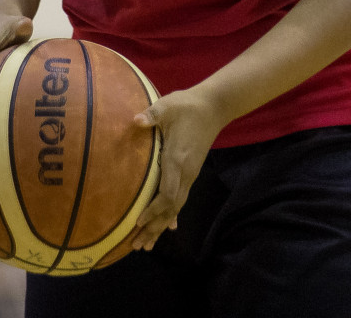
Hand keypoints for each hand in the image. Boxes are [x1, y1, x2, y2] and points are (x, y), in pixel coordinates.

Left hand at [129, 86, 227, 250]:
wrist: (213, 107)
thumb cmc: (187, 106)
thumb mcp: (168, 106)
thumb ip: (152, 114)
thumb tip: (136, 120)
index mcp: (177, 160)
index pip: (167, 193)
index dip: (154, 209)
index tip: (138, 221)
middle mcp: (185, 173)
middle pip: (170, 208)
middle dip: (153, 227)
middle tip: (137, 245)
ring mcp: (190, 175)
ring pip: (175, 207)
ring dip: (160, 225)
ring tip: (147, 244)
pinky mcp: (190, 173)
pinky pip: (180, 199)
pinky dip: (171, 215)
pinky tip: (168, 227)